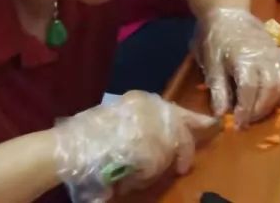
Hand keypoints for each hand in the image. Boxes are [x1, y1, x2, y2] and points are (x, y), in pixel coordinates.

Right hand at [53, 91, 215, 200]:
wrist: (67, 149)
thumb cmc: (84, 137)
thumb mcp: (116, 119)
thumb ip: (141, 125)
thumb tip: (166, 139)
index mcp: (141, 100)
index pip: (177, 109)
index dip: (194, 120)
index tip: (212, 124)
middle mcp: (152, 108)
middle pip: (182, 130)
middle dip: (185, 149)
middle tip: (185, 165)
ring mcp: (154, 127)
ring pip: (169, 152)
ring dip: (155, 168)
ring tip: (132, 176)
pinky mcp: (153, 149)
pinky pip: (156, 169)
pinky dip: (143, 179)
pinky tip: (125, 180)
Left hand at [196, 8, 279, 127]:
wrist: (227, 13)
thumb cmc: (215, 38)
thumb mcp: (210, 63)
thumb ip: (218, 88)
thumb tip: (221, 114)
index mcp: (243, 58)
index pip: (249, 89)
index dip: (245, 110)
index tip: (238, 124)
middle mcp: (263, 55)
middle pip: (269, 88)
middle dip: (259, 109)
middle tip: (247, 121)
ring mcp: (274, 52)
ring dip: (272, 101)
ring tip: (259, 111)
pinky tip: (273, 96)